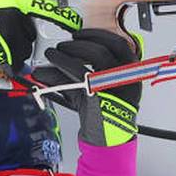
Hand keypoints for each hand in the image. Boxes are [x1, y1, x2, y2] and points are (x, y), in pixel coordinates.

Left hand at [31, 29, 140, 146]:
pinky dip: (57, 73)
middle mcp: (125, 79)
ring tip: (53, 55)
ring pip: (91, 62)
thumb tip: (57, 56)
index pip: (119, 45)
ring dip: (67, 55)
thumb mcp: (96, 88)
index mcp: (131, 73)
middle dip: (78, 44)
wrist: (109, 140)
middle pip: (102, 51)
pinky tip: (45, 73)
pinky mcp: (98, 99)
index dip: (97, 35)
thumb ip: (79, 70)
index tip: (79, 34)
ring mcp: (113, 89)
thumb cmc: (105, 112)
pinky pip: (77, 80)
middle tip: (62, 46)